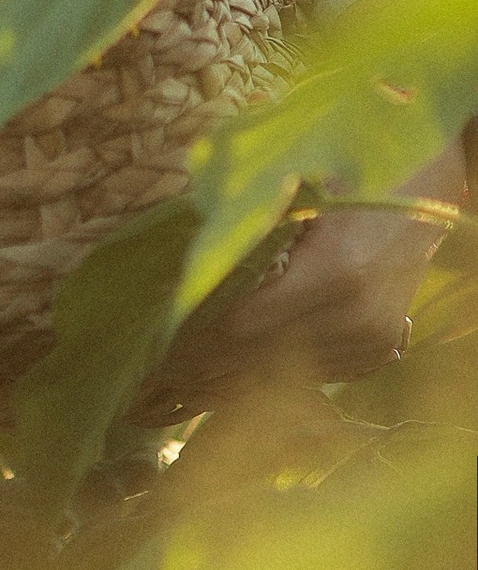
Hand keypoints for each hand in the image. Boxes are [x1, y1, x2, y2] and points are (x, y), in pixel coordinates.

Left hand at [152, 141, 464, 403]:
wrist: (426, 192)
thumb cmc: (350, 175)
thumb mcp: (292, 192)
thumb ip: (241, 234)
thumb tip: (180, 278)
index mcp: (334, 275)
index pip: (243, 327)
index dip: (192, 344)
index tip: (149, 355)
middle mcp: (356, 320)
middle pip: (258, 360)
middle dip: (198, 373)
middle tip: (144, 388)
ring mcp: (372, 341)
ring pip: (283, 374)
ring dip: (226, 383)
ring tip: (171, 394)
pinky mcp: (378, 350)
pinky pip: (310, 374)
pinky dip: (264, 376)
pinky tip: (223, 384)